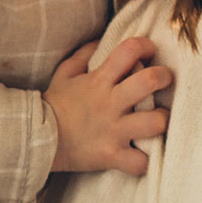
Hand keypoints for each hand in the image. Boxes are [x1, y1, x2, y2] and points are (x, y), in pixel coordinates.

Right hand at [43, 36, 171, 175]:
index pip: (128, 50)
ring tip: (158, 120)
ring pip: (154, 122)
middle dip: (164, 77)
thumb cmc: (54, 106)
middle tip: (164, 80)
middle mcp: (109, 103)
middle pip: (149, 81)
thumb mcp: (64, 74)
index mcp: (98, 80)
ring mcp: (113, 131)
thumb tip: (101, 40)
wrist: (36, 139)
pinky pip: (139, 162)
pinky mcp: (111, 156)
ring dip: (162, 120)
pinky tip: (141, 156)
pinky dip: (144, 161)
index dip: (144, 45)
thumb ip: (84, 55)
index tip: (148, 51)